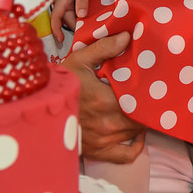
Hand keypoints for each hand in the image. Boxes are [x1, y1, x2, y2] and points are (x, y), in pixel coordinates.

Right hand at [49, 0, 94, 44]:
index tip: (61, 40)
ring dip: (79, 19)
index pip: (55, 19)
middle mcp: (62, 1)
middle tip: (87, 33)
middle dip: (75, 26)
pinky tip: (90, 15)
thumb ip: (82, 1)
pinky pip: (75, 9)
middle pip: (66, 19)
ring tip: (91, 25)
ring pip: (72, 14)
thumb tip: (80, 16)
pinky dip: (81, 13)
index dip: (56, 30)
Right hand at [62, 32, 145, 162]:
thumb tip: (127, 36)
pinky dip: (135, 147)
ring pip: (135, 133)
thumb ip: (103, 48)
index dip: (151, 93)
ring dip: (141, 121)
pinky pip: (125, 156)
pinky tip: (137, 135)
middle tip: (153, 95)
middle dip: (148, 106)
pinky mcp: (97, 151)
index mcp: (104, 101)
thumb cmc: (59, 84)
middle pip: (141, 117)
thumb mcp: (78, 60)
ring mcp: (103, 140)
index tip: (156, 83)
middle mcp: (107, 124)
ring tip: (144, 108)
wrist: (37, 109)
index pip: (141, 100)